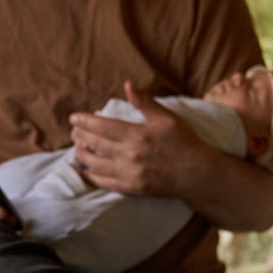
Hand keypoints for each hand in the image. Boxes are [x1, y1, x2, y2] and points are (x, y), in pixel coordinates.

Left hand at [69, 81, 208, 199]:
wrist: (199, 174)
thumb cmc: (185, 142)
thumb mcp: (167, 117)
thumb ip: (145, 102)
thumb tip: (128, 84)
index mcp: (136, 135)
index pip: (102, 126)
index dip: (85, 122)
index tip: (74, 118)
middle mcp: (129, 155)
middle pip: (94, 144)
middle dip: (80, 136)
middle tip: (73, 131)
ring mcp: (129, 174)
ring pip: (94, 165)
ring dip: (81, 155)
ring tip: (77, 148)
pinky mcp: (131, 189)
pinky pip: (104, 183)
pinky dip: (90, 176)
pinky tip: (85, 170)